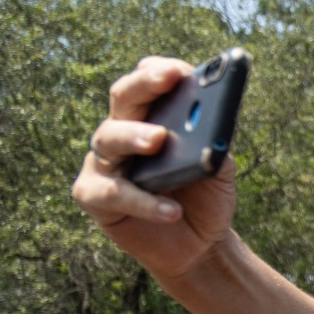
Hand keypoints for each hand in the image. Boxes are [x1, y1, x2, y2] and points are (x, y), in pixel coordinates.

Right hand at [72, 57, 238, 282]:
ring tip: (159, 140)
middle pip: (124, 97)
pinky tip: (172, 211)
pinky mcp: (94, 196)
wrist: (201, 244)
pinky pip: (112, 192)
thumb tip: (211, 123)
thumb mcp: (220, 167)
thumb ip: (215, 142)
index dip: (162, 71)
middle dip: (145, 84)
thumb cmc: (206, 197)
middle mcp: (123, 131)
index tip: (182, 69)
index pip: (149, 81)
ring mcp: (105, 162)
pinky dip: (144, 201)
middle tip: (168, 79)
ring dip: (134, 135)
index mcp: (153, 116)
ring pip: (110, 138)